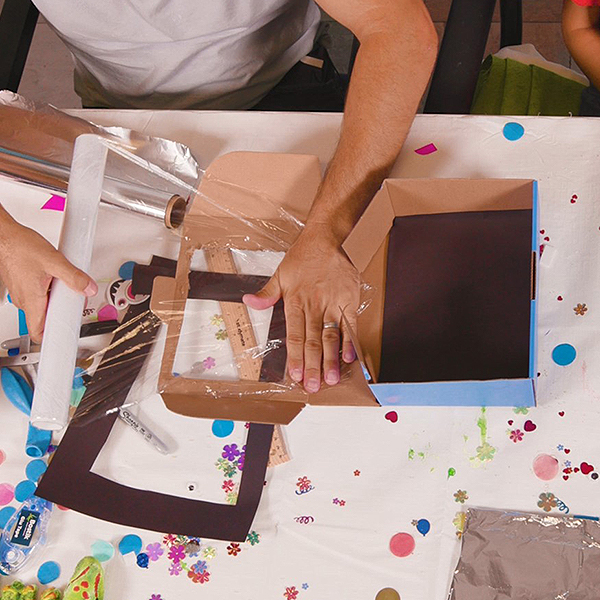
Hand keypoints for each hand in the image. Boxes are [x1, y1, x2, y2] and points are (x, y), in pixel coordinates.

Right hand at [0, 213, 96, 342]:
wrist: (5, 236)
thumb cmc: (20, 247)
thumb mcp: (54, 261)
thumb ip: (73, 277)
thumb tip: (88, 288)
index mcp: (31, 301)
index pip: (39, 333)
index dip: (53, 340)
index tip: (66, 340)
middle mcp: (25, 301)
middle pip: (46, 319)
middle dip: (62, 314)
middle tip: (74, 305)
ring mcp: (22, 294)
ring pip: (44, 306)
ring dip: (56, 300)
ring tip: (66, 288)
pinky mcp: (23, 286)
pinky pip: (39, 296)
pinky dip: (49, 292)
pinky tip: (56, 279)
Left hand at [243, 224, 358, 392]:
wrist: (327, 239)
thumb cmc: (303, 257)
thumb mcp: (280, 274)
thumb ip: (266, 293)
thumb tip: (248, 302)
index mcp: (295, 301)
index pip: (295, 336)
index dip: (295, 357)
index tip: (295, 376)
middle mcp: (315, 305)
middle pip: (313, 341)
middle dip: (313, 366)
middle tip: (314, 386)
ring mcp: (334, 304)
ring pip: (331, 336)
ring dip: (331, 359)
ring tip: (331, 378)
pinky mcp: (350, 300)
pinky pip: (350, 324)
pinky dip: (350, 341)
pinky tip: (348, 358)